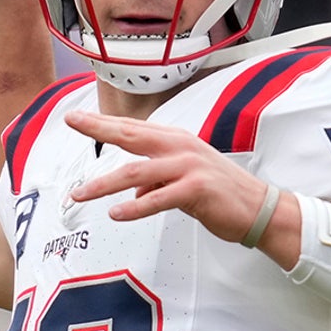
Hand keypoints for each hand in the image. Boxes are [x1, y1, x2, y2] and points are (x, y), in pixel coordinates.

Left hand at [64, 110, 276, 245]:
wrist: (259, 208)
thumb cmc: (221, 193)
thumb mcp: (184, 181)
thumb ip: (156, 181)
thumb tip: (135, 191)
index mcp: (176, 140)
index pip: (133, 128)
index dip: (103, 122)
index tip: (76, 117)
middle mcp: (181, 147)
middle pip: (131, 136)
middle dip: (98, 129)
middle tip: (71, 123)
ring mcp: (189, 167)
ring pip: (137, 173)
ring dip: (104, 185)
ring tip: (80, 194)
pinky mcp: (198, 190)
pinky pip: (159, 199)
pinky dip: (136, 207)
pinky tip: (117, 213)